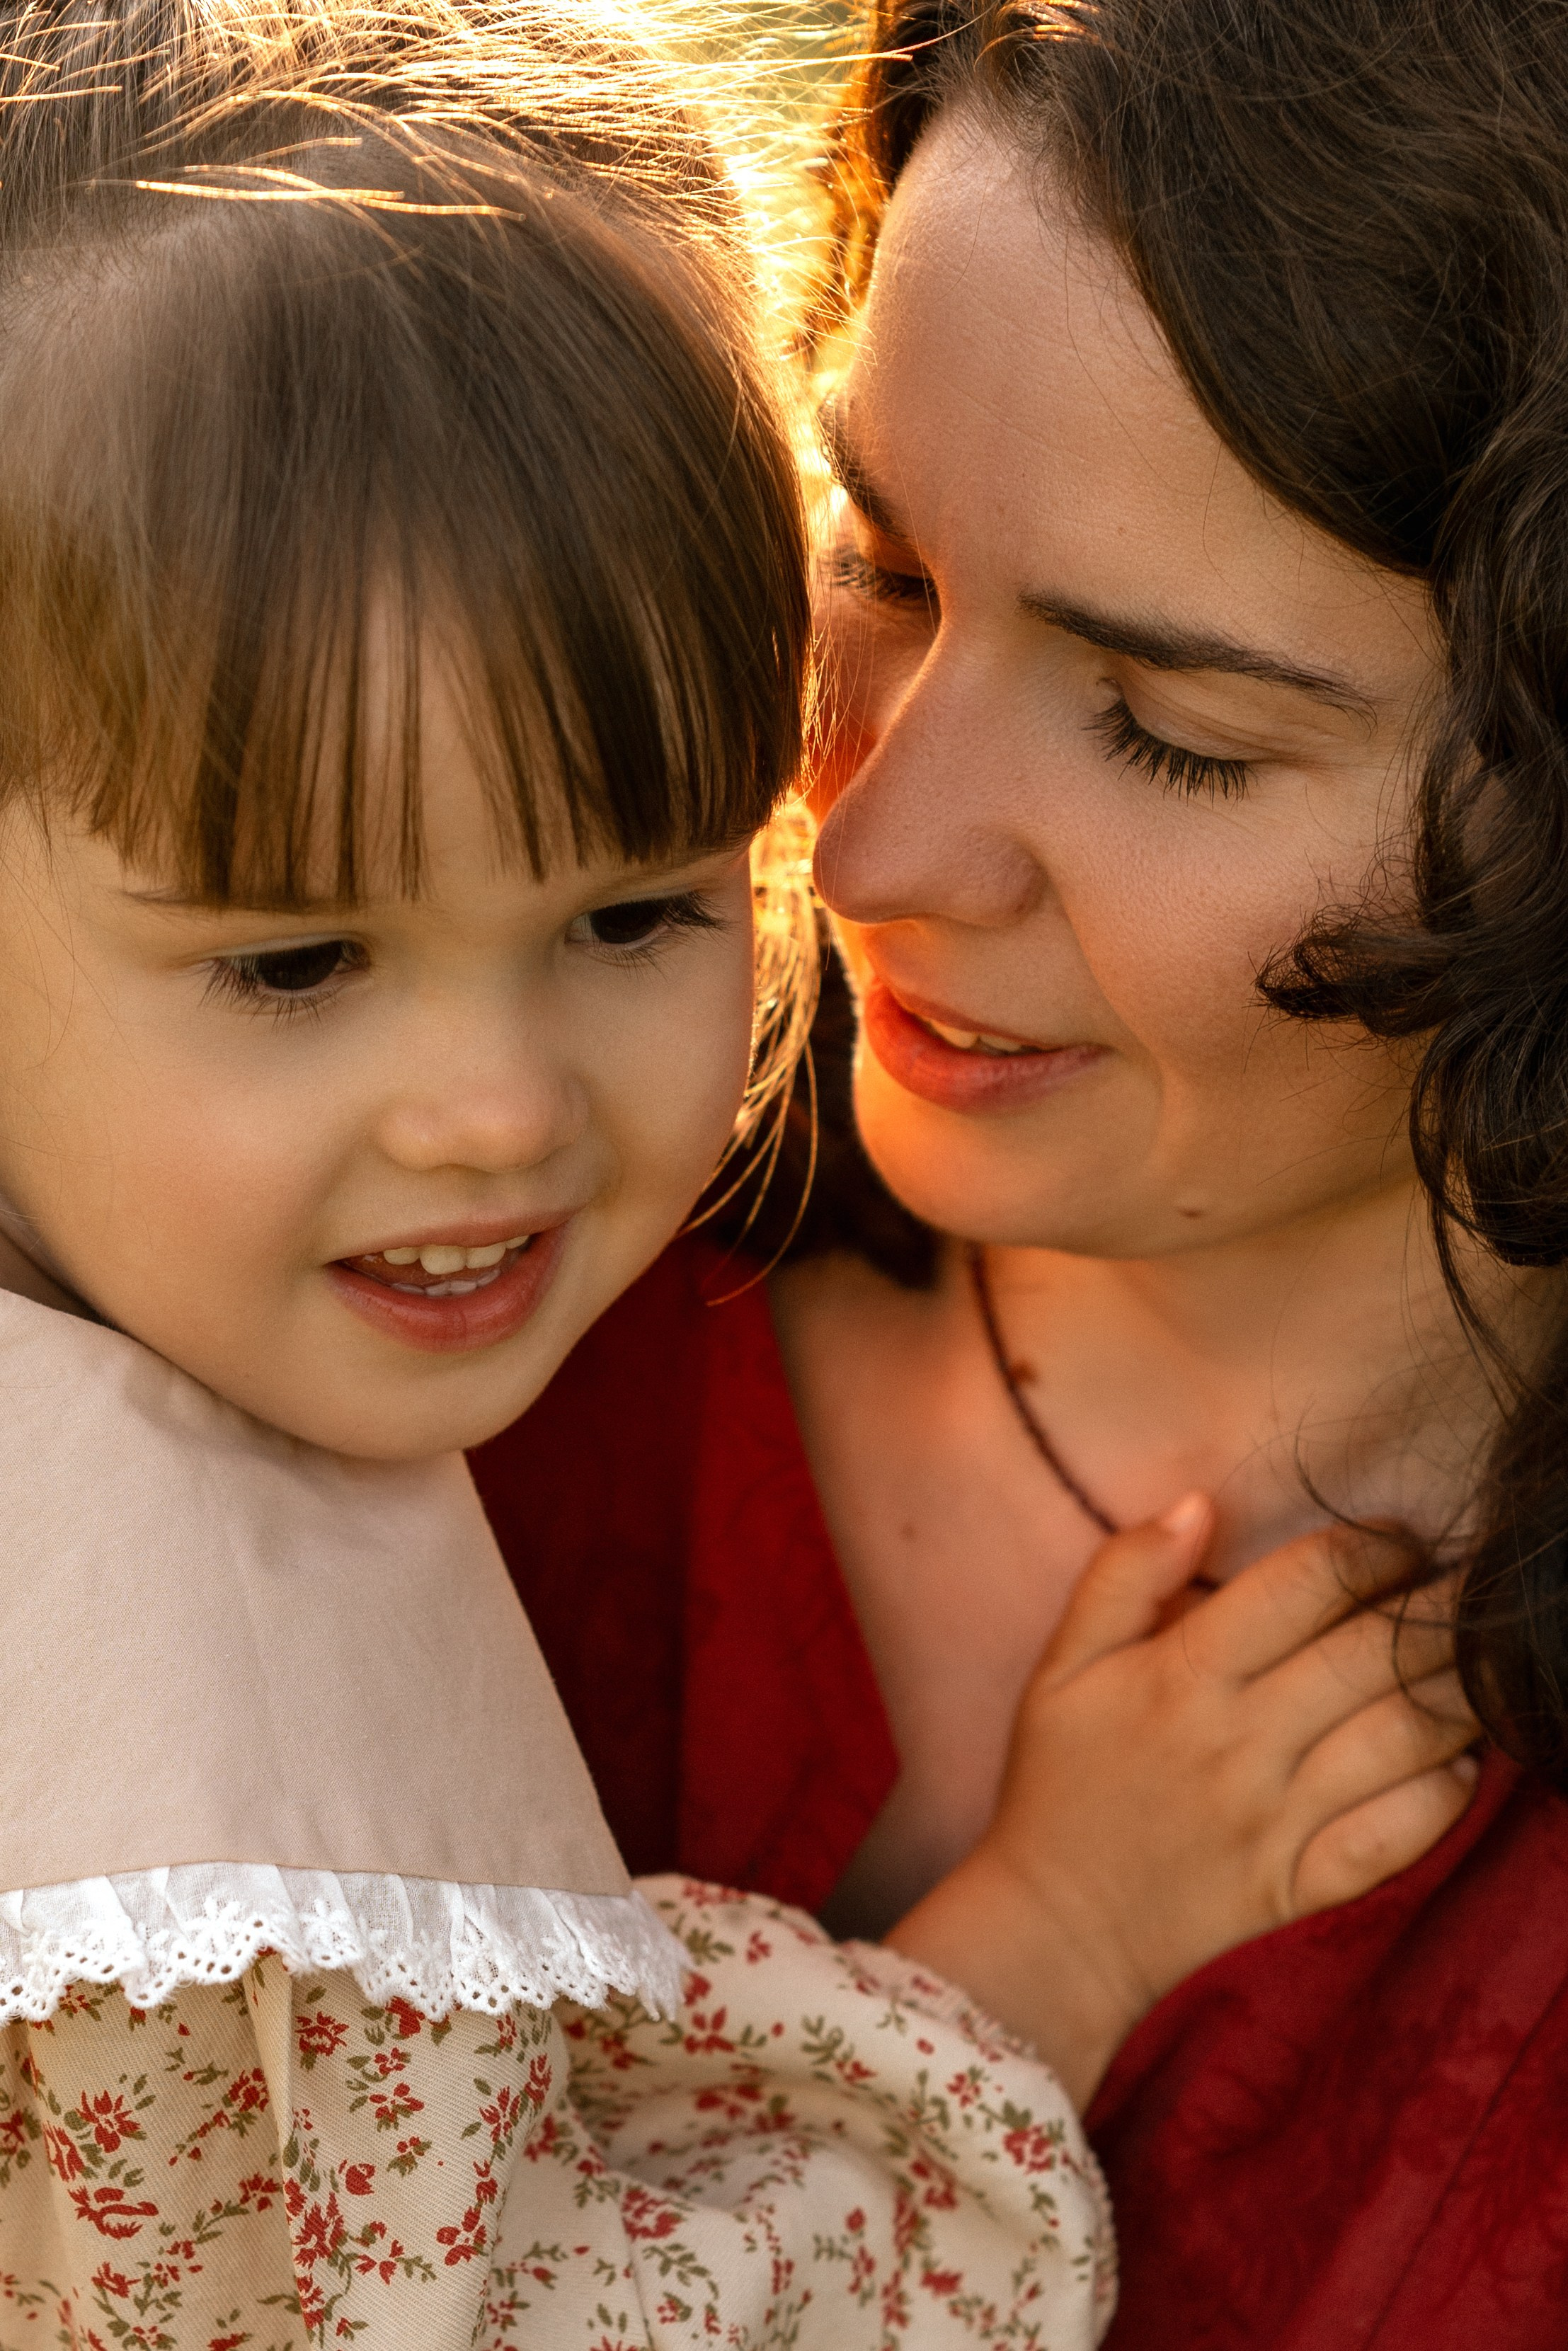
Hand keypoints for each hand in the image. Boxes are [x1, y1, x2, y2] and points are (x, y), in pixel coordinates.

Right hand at [885, 1496, 1477, 2108]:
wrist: (1052, 1930)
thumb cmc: (1059, 1784)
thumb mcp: (1061, 1666)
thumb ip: (1122, 1575)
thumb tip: (1197, 1504)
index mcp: (1181, 1675)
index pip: (1304, 1584)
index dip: (1368, 1547)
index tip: (1396, 1541)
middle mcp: (1239, 1741)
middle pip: (1372, 1653)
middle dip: (1435, 1608)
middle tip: (1459, 1588)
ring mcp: (1277, 1819)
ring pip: (1402, 1739)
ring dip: (1456, 1691)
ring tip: (1471, 1662)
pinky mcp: (1300, 1886)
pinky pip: (1397, 1837)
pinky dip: (1442, 1795)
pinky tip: (1455, 1760)